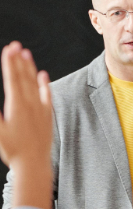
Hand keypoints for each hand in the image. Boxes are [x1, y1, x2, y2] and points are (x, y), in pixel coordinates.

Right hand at [0, 42, 52, 208]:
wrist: (34, 164)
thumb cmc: (12, 150)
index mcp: (16, 106)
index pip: (12, 79)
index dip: (10, 63)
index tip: (9, 48)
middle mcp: (30, 105)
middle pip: (24, 77)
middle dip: (19, 60)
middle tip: (16, 45)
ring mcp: (40, 110)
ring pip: (35, 84)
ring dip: (30, 68)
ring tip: (26, 53)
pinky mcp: (47, 116)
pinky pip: (46, 96)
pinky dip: (44, 85)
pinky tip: (43, 75)